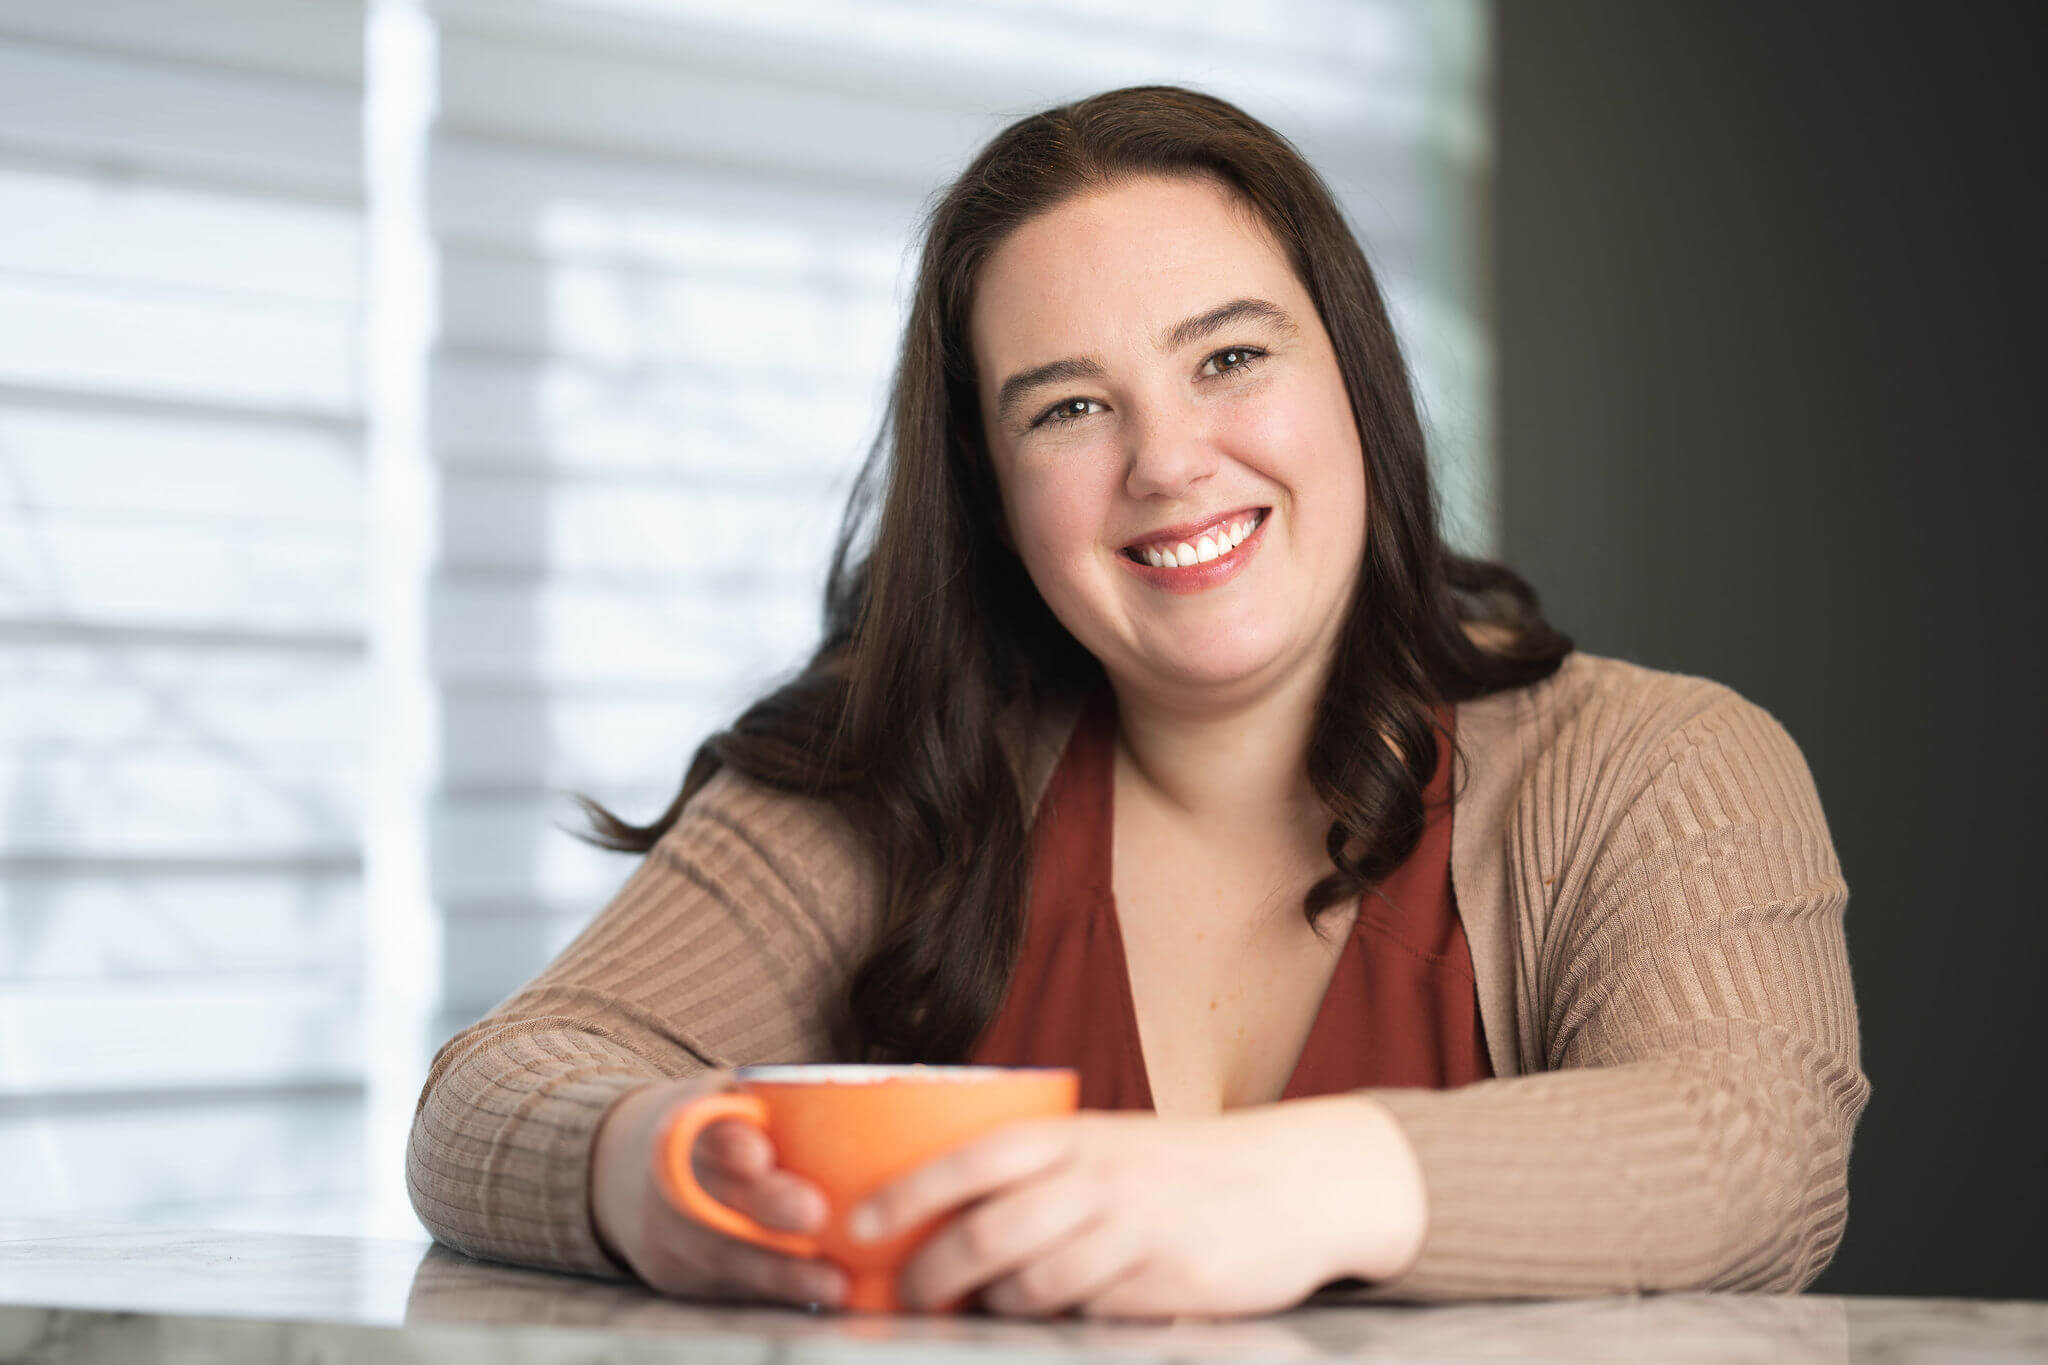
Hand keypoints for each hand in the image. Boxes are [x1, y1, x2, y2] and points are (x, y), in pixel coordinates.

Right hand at [589, 1073, 846, 1307]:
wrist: (626, 1174)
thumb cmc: (711, 1128)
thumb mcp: (727, 1098)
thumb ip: (779, 1098)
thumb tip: (895, 1088)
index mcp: (687, 1127)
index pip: (705, 1132)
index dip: (727, 1144)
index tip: (757, 1155)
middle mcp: (672, 1183)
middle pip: (718, 1198)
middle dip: (766, 1208)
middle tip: (814, 1212)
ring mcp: (671, 1237)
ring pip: (726, 1257)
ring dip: (781, 1273)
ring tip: (833, 1283)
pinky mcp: (679, 1279)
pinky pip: (727, 1291)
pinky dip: (772, 1297)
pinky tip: (815, 1299)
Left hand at [844, 1096, 1424, 1320]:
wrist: (1298, 1181)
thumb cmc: (1185, 1167)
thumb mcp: (1110, 1144)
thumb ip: (1041, 1171)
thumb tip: (946, 1211)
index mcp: (1077, 1136)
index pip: (972, 1159)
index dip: (907, 1191)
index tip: (860, 1223)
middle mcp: (1101, 1179)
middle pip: (988, 1235)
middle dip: (934, 1275)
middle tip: (910, 1297)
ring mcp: (1137, 1234)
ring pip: (1033, 1286)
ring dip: (1001, 1303)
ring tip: (995, 1303)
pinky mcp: (1171, 1285)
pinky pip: (1091, 1316)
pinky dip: (1067, 1319)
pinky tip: (1069, 1310)